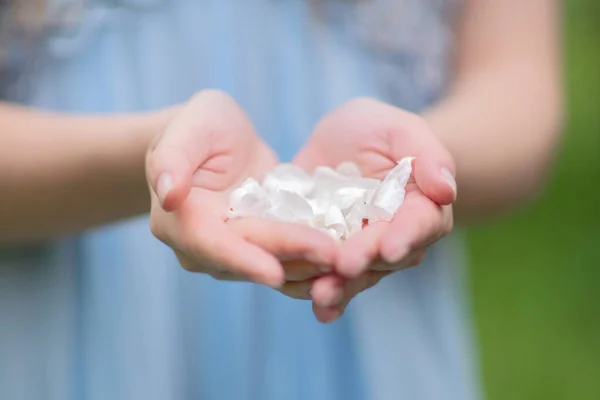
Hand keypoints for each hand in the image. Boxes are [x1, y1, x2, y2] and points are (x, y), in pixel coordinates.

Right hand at [146, 90, 335, 296]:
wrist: (217, 144)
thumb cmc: (201, 126)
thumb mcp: (190, 127)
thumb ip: (173, 157)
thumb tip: (168, 194)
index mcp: (180, 220)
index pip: (210, 244)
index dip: (243, 259)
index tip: (274, 272)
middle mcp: (205, 247)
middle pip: (252, 257)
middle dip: (293, 258)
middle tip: (334, 256)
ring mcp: (235, 254)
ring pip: (275, 267)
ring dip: (311, 268)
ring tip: (349, 262)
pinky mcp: (263, 250)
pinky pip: (290, 263)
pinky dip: (317, 266)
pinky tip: (348, 264)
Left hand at [294, 98, 455, 321]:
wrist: (339, 143)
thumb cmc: (375, 129)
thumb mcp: (399, 129)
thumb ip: (427, 154)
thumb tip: (447, 190)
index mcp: (420, 206)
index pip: (419, 223)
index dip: (406, 236)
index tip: (390, 247)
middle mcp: (396, 236)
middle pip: (385, 256)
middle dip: (365, 262)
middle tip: (346, 267)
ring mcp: (364, 250)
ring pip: (359, 275)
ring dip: (342, 288)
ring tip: (322, 296)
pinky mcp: (333, 256)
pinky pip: (330, 278)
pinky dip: (326, 297)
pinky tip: (318, 310)